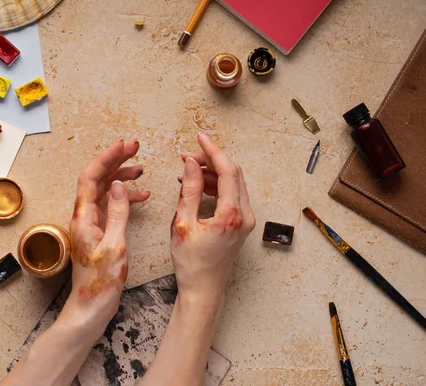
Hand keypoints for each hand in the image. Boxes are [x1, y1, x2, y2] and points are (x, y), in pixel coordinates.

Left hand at [66, 139, 149, 329]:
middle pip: (97, 179)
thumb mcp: (115, 246)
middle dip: (115, 161)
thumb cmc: (100, 283)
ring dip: (122, 178)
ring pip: (105, 191)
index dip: (107, 157)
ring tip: (141, 168)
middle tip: (135, 147)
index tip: (125, 146)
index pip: (91, 177)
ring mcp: (91, 225)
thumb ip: (118, 213)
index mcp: (83, 218)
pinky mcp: (99, 233)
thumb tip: (120, 185)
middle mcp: (84, 217)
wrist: (90, 308)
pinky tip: (142, 196)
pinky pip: (112, 207)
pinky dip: (126, 199)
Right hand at [172, 132, 254, 303]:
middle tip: (187, 156)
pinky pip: (231, 196)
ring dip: (211, 173)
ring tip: (186, 172)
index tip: (200, 138)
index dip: (213, 150)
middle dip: (210, 160)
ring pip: (232, 184)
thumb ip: (188, 190)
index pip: (227, 171)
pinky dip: (214, 186)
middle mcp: (244, 215)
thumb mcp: (182, 224)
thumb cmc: (191, 264)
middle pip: (232, 174)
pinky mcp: (240, 224)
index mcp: (231, 214)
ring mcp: (245, 220)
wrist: (203, 290)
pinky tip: (195, 186)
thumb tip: (191, 163)